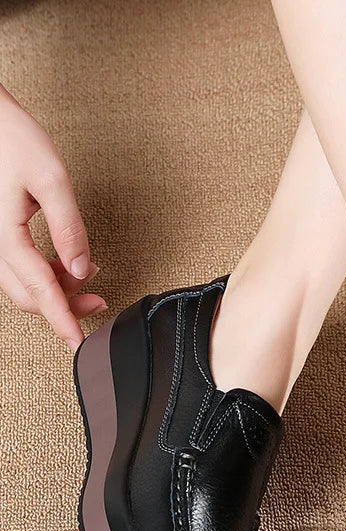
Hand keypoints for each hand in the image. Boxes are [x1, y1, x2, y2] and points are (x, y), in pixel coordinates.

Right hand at [0, 84, 105, 350]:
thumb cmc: (11, 138)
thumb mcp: (52, 180)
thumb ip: (69, 228)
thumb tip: (81, 269)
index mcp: (4, 237)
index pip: (40, 291)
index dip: (64, 320)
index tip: (79, 344)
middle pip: (30, 296)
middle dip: (67, 307)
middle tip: (102, 301)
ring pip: (23, 285)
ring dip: (57, 289)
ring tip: (91, 276)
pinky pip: (18, 268)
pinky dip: (45, 274)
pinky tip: (67, 263)